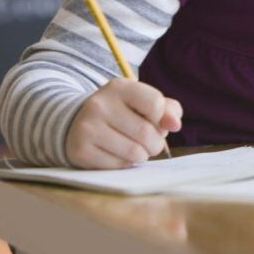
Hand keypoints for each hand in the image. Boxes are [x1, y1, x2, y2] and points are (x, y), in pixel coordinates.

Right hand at [65, 78, 182, 168]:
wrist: (78, 124)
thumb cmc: (122, 113)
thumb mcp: (143, 103)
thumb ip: (167, 110)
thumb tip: (175, 124)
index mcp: (119, 87)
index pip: (155, 104)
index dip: (161, 117)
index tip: (153, 120)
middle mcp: (99, 104)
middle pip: (147, 132)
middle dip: (155, 143)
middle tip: (148, 141)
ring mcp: (87, 128)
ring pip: (135, 152)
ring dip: (142, 155)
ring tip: (134, 148)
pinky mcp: (80, 150)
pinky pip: (119, 165)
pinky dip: (125, 163)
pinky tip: (116, 153)